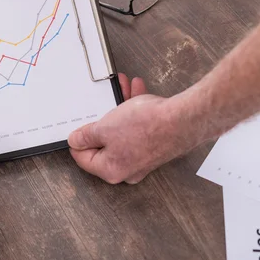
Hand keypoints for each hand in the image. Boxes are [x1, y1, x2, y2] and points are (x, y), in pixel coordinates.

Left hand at [68, 74, 197, 183]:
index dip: (77, 140)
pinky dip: (134, 110)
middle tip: (98, 104)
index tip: (77, 127)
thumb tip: (75, 140)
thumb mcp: (104, 128)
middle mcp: (127, 168)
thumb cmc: (147, 126)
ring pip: (122, 131)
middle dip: (102, 118)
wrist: (184, 118)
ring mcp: (142, 157)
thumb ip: (86, 136)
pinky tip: (134, 91)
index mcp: (111, 170)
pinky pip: (137, 127)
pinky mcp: (154, 144)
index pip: (83, 158)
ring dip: (119, 108)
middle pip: (103, 143)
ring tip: (119, 88)